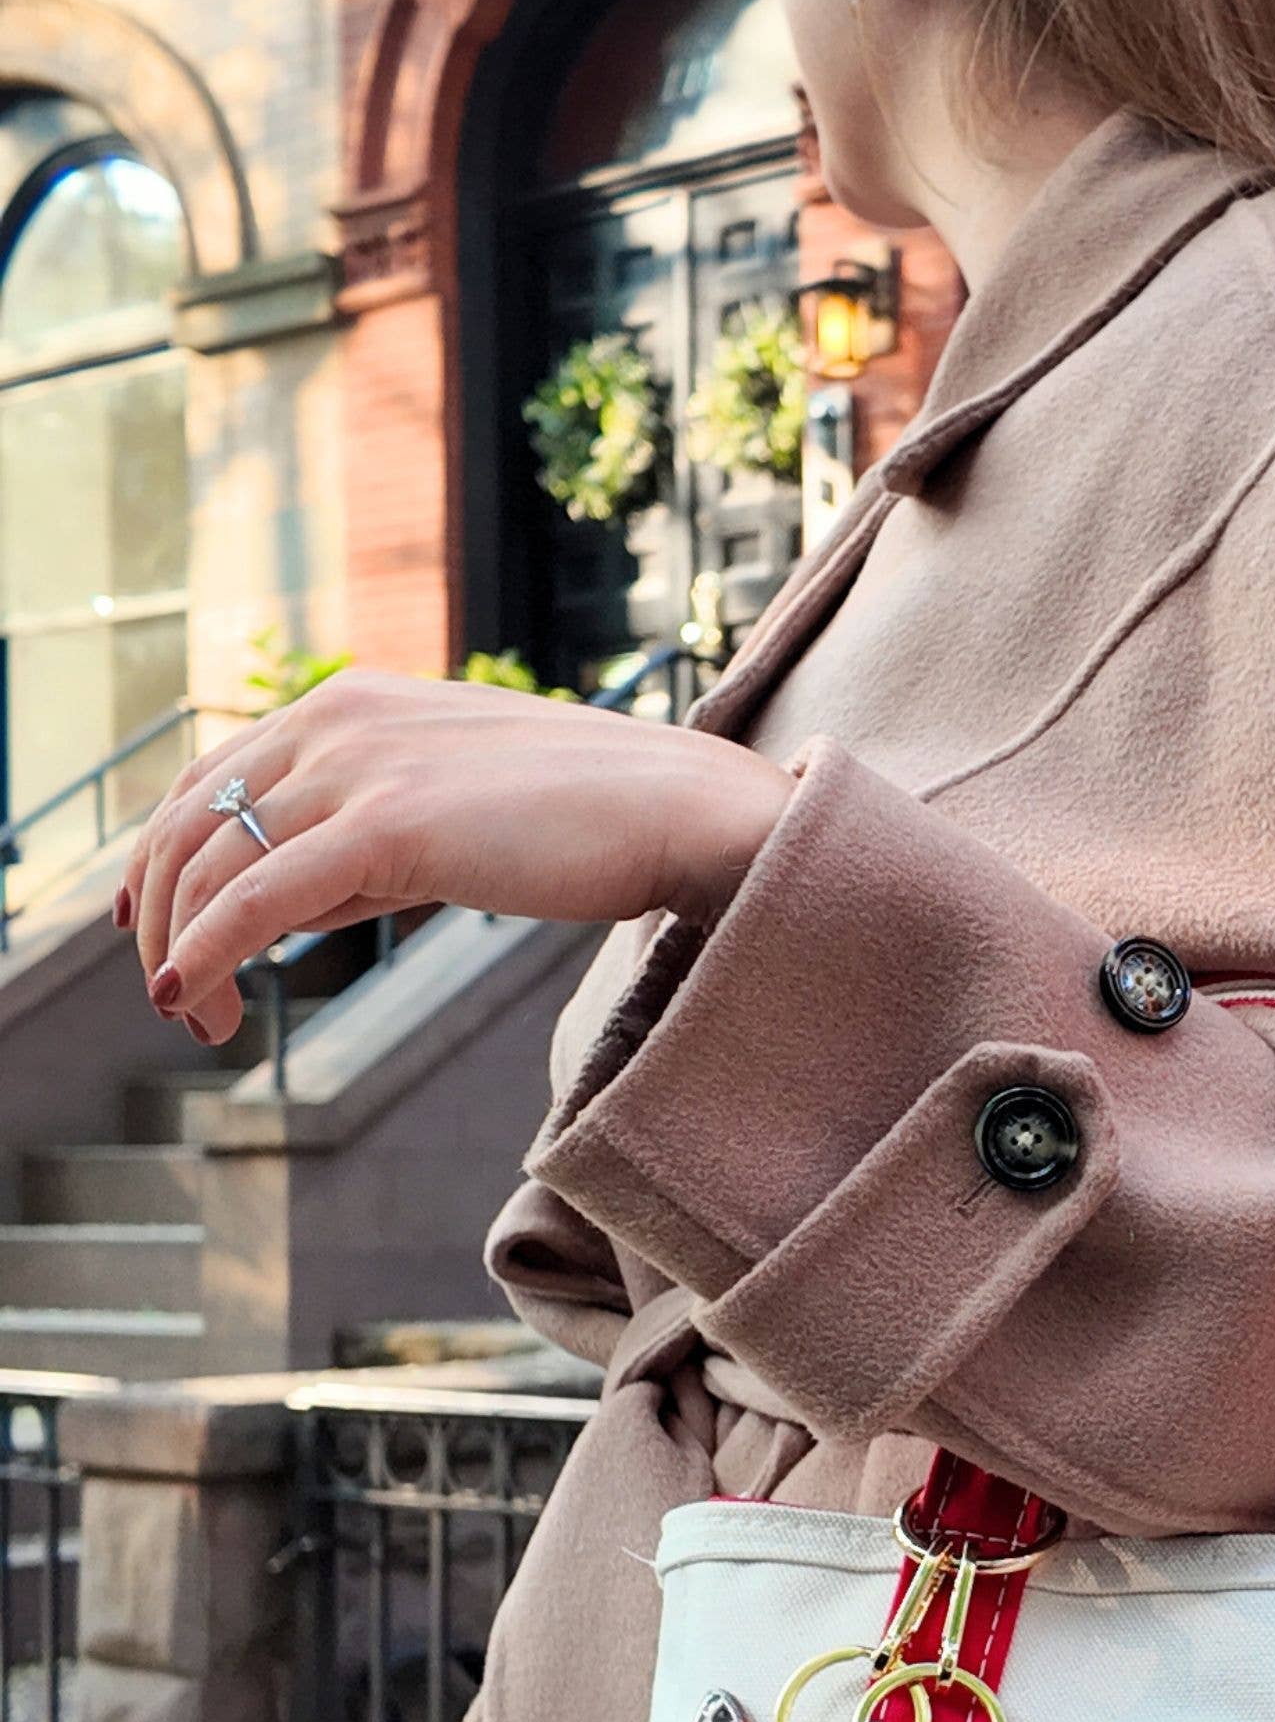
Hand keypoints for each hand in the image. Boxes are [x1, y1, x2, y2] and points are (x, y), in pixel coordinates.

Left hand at [120, 671, 795, 1043]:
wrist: (676, 809)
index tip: (152, 927)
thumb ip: (364, 841)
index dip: (161, 857)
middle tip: (177, 994)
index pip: (212, 776)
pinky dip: (204, 953)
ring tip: (194, 1018)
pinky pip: (255, 899)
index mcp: (351, 703)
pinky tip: (192, 999)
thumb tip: (293, 904)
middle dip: (159, 912)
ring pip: (210, 861)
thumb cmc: (583, 819)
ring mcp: (358, 766)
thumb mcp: (448, 813)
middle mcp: (337, 719)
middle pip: (192, 817)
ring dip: (180, 948)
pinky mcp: (385, 827)